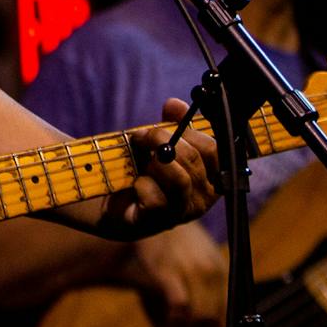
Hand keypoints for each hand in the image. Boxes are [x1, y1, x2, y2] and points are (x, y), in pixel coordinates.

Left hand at [92, 97, 219, 238]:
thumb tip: (175, 104)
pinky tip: (135, 183)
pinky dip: (141, 184)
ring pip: (179, 179)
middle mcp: (203, 198)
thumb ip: (172, 122)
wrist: (112, 198)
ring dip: (154, 161)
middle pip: (193, 159)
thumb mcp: (159, 141)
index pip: (215, 149)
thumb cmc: (142, 167)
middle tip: (142, 135)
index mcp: (210, 176)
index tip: (167, 122)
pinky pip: (156, 198)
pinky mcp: (159, 222)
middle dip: (162, 139)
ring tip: (140, 159)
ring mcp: (182, 213)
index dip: (190, 131)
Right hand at [125, 223, 227, 326]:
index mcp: (221, 273)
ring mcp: (192, 269)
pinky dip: (176, 324)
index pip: (229, 317)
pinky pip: (181, 307)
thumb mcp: (174, 293)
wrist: (134, 227)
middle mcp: (213, 270)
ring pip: (203, 318)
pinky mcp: (168, 270)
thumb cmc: (157, 264)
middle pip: (217, 322)